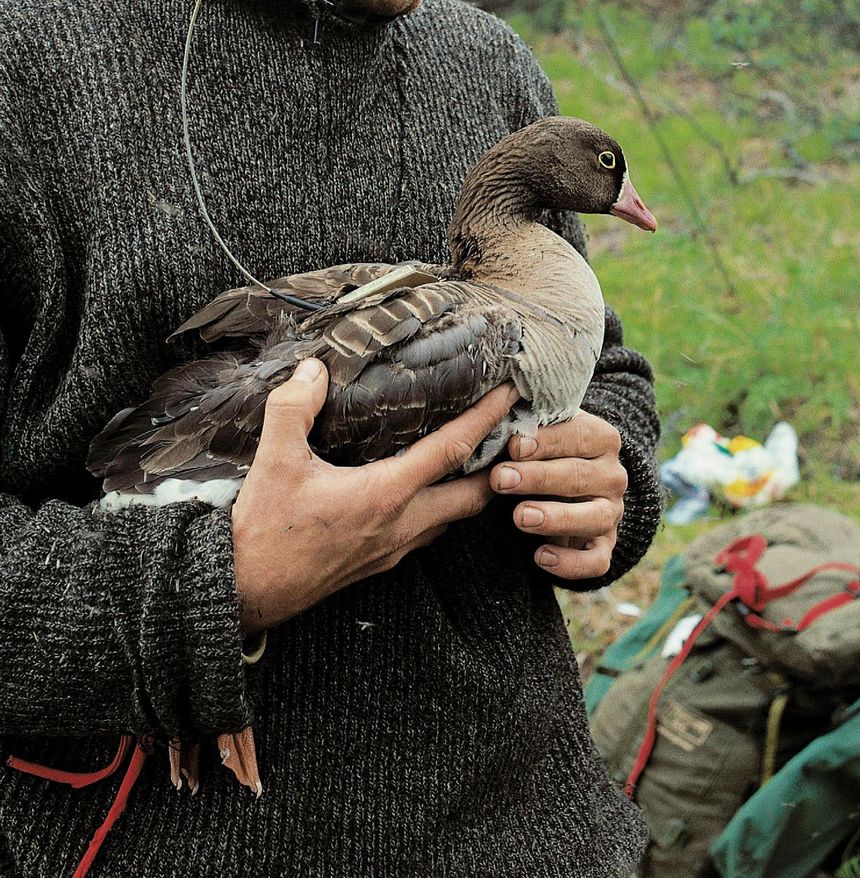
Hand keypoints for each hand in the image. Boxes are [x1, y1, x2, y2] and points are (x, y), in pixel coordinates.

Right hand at [231, 359, 515, 631]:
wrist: (245, 591)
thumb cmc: (263, 528)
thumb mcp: (274, 459)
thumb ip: (295, 406)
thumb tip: (314, 369)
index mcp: (386, 494)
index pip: (452, 450)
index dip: (485, 418)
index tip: (511, 394)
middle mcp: (402, 525)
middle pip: (472, 494)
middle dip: (499, 465)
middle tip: (512, 433)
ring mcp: (394, 549)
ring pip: (451, 518)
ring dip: (470, 489)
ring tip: (477, 457)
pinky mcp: (379, 564)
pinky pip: (427, 533)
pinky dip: (441, 508)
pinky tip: (427, 491)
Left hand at [490, 411, 626, 579]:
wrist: (570, 486)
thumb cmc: (546, 451)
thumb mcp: (541, 433)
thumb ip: (527, 426)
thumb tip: (496, 417)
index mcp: (602, 438)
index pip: (579, 435)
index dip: (547, 441)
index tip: (514, 445)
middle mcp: (613, 475)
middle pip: (580, 476)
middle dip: (538, 478)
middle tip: (500, 479)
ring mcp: (612, 513)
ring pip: (594, 518)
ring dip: (557, 518)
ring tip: (520, 517)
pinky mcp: (605, 546)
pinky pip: (597, 561)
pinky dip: (571, 563)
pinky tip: (541, 557)